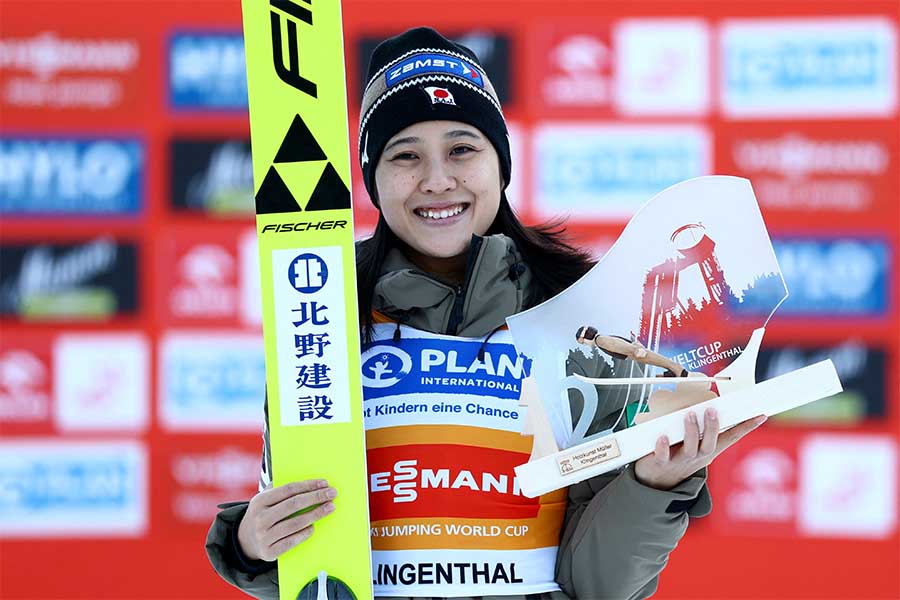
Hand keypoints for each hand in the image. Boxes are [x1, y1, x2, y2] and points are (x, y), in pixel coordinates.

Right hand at [237, 479, 336, 561]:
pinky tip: (314, 527)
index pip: (288, 489)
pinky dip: (304, 533)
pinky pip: (291, 541)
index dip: (308, 485)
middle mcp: (260, 518)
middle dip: (316, 497)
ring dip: (316, 514)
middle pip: (294, 505)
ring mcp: (264, 536)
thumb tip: (309, 482)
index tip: (324, 483)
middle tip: (333, 494)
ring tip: (330, 508)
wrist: (245, 541)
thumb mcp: (264, 499)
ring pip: (295, 523)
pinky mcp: (269, 551)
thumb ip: (280, 489)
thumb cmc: (263, 514)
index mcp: (260, 501)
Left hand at [634, 409, 765, 490]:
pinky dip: (663, 447)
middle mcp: (696, 458)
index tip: (760, 415)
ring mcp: (679, 462)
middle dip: (713, 428)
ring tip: (690, 415)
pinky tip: (662, 437)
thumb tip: (707, 397)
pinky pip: (663, 456)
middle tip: (712, 411)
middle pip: (710, 445)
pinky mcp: (660, 464)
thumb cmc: (677, 456)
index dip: (745, 428)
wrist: (656, 483)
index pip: (730, 438)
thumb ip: (701, 426)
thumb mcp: (694, 443)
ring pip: (689, 449)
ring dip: (691, 432)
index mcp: (707, 451)